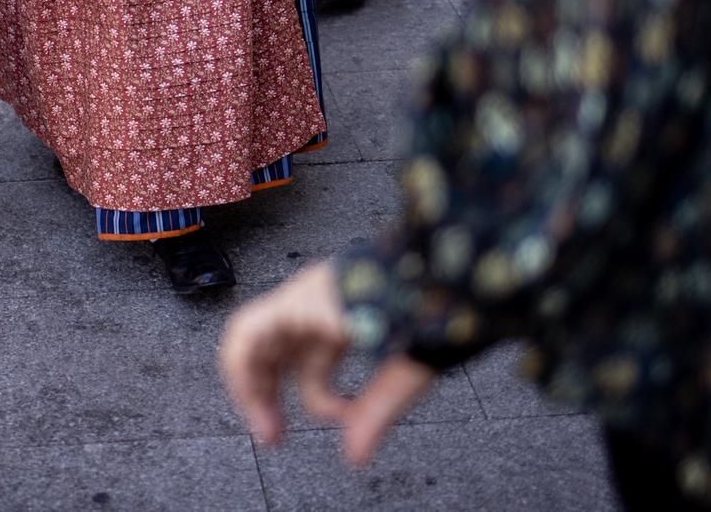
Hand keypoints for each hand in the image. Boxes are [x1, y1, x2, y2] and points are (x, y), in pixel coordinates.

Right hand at [218, 261, 436, 465]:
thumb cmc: (442, 291)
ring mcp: (326, 300)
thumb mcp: (410, 357)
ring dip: (292, 392)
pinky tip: (341, 406)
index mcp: (313, 299)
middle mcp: (311, 295)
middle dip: (263, 394)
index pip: (246, 336)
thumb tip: (355, 451)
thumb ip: (378, 408)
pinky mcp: (344, 308)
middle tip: (276, 435)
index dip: (244, 385)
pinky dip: (318, 381)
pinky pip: (314, 349)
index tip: (264, 423)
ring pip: (289, 351)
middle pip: (261, 346)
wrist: (466, 259)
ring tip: (307, 428)